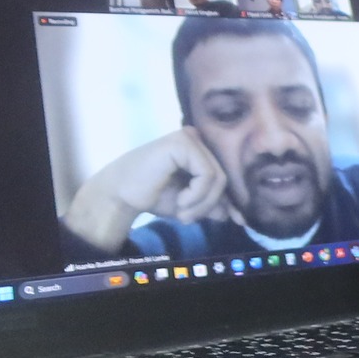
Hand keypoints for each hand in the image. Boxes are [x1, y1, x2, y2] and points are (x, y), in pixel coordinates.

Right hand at [62, 127, 228, 252]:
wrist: (120, 195)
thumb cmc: (152, 195)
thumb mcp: (188, 203)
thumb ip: (211, 204)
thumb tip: (237, 216)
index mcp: (200, 150)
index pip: (224, 173)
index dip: (229, 198)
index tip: (235, 220)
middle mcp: (198, 139)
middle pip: (223, 177)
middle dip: (210, 204)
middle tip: (187, 218)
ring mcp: (190, 137)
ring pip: (217, 177)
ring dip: (202, 203)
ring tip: (182, 212)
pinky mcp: (183, 142)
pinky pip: (206, 174)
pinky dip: (196, 195)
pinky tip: (180, 200)